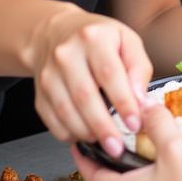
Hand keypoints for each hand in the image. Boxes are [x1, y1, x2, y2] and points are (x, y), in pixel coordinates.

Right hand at [27, 6, 152, 157]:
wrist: (55, 34)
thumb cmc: (97, 39)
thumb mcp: (126, 40)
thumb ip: (139, 68)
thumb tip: (141, 100)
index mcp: (93, 37)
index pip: (109, 73)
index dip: (123, 102)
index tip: (134, 123)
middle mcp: (66, 54)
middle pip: (84, 96)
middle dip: (103, 127)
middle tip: (119, 146)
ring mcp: (49, 74)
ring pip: (66, 112)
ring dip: (87, 133)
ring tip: (106, 143)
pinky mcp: (39, 93)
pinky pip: (52, 121)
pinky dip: (70, 134)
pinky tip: (86, 136)